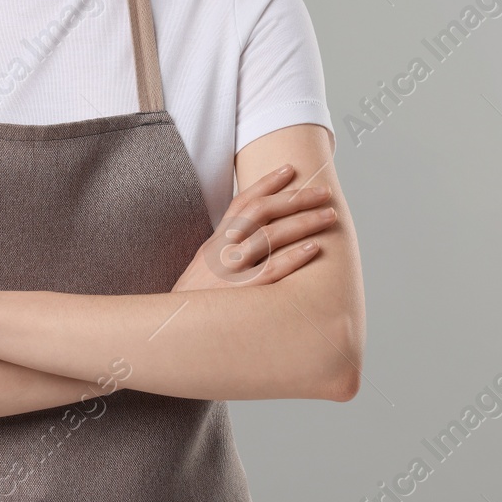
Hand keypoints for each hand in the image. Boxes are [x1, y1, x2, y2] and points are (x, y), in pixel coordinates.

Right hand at [172, 164, 335, 291]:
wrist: (172, 333)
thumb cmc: (195, 305)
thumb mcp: (204, 272)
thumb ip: (225, 254)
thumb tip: (254, 242)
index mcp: (213, 243)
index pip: (241, 203)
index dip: (266, 183)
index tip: (290, 169)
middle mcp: (221, 251)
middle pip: (260, 212)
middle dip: (294, 198)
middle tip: (323, 192)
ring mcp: (229, 272)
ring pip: (270, 237)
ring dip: (303, 222)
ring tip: (328, 214)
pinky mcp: (238, 295)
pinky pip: (270, 271)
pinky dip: (293, 258)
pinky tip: (314, 248)